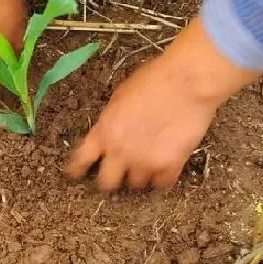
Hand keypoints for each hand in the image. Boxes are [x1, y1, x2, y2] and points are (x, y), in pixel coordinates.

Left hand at [66, 16, 262, 191]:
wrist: (186, 81)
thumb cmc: (153, 79)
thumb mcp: (119, 97)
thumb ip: (110, 121)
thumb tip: (109, 131)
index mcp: (104, 131)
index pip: (81, 160)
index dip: (76, 170)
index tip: (76, 174)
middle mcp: (120, 151)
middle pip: (107, 183)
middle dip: (110, 179)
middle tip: (118, 173)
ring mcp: (145, 161)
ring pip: (136, 184)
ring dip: (139, 176)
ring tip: (146, 163)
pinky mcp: (170, 165)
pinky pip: (161, 184)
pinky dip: (162, 178)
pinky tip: (165, 168)